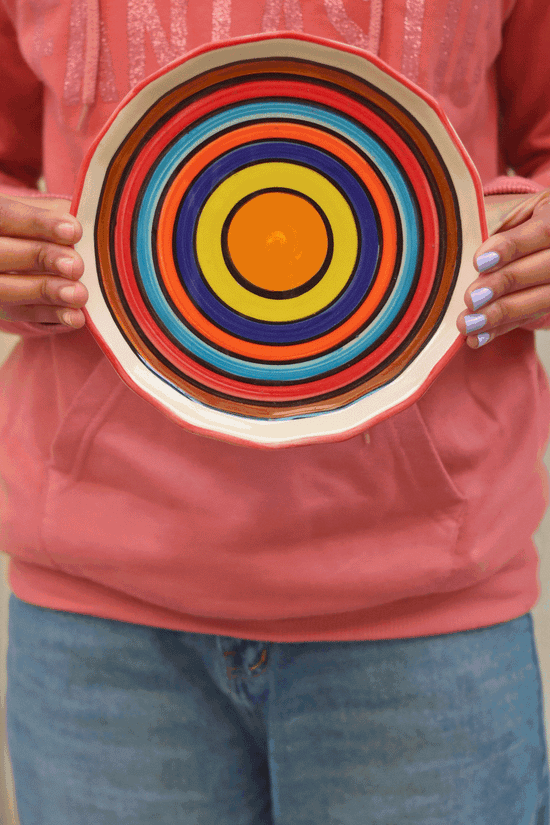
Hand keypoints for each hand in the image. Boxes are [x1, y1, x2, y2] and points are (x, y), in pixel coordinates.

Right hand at [0, 194, 86, 328]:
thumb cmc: (40, 227)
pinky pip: (23, 314)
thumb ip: (58, 213)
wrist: (27, 255)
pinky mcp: (5, 308)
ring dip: (47, 291)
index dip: (38, 223)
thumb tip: (84, 225)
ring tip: (79, 294)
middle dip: (41, 258)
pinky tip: (76, 316)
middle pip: (2, 254)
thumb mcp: (45, 212)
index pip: (6, 216)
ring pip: (7, 289)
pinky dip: (52, 315)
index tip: (74, 230)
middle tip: (76, 266)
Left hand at [457, 189, 549, 346]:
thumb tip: (461, 247)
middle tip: (471, 299)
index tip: (479, 262)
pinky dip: (501, 329)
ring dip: (502, 314)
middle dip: (505, 284)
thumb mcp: (503, 211)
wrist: (527, 237)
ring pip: (543, 299)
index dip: (512, 247)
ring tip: (469, 324)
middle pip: (545, 268)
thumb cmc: (509, 220)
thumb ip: (489, 224)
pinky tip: (477, 338)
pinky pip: (530, 318)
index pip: (543, 230)